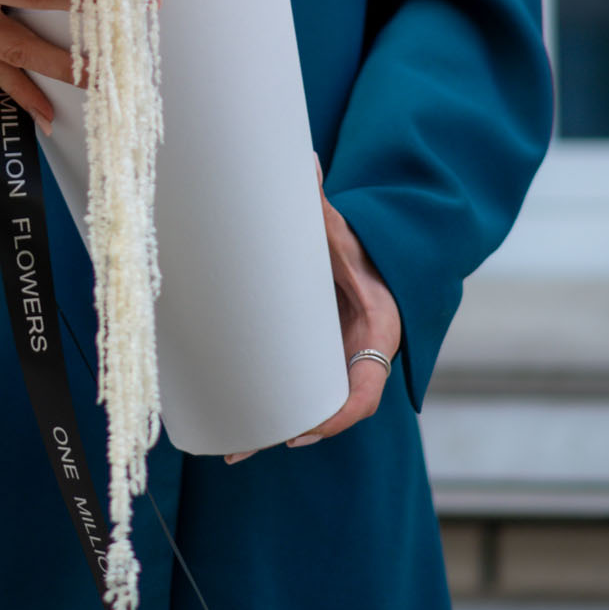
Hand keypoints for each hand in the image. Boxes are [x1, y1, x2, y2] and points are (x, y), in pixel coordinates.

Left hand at [225, 167, 402, 462]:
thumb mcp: (344, 232)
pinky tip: (232, 434)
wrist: (366, 256)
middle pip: (331, 409)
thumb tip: (304, 160)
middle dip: (296, 430)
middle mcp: (358, 357)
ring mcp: (337, 365)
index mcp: (376, 333)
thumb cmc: (356, 246)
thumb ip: (323, 208)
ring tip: (232, 449)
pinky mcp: (315, 365)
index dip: (339, 414)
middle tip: (256, 441)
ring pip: (309, 410)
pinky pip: (295, 396)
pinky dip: (269, 416)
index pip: (366, 388)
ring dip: (274, 431)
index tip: (306, 429)